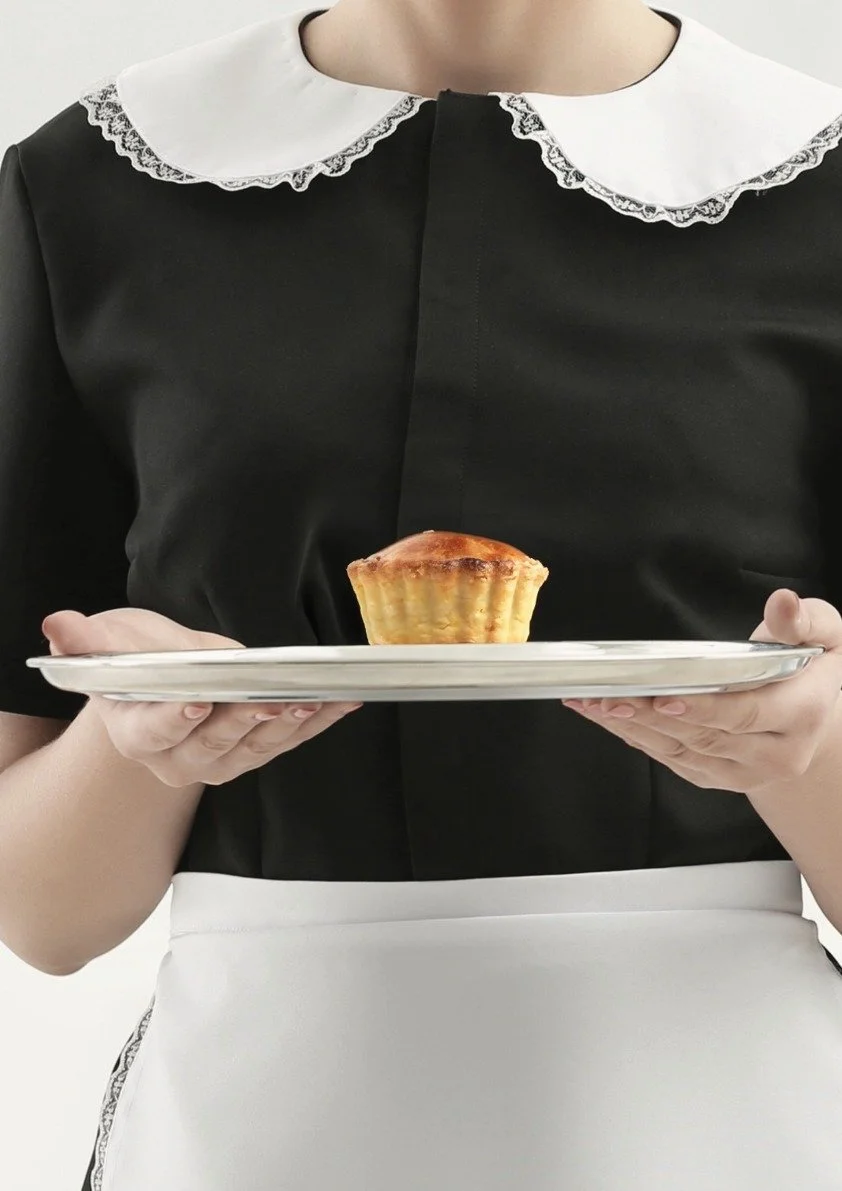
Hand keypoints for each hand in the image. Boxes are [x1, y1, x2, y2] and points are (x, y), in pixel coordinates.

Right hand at [42, 607, 360, 787]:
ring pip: (257, 748)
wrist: (159, 683)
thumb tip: (58, 626)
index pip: (155, 731)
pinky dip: (317, 722)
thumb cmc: (135, 661)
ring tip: (317, 699)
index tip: (198, 701)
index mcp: (137, 733)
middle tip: (275, 697)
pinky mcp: (253, 754)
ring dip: (291, 724)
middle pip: (214, 744)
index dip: (176, 718)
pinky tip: (342, 701)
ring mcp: (218, 762)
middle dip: (246, 720)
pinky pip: (287, 742)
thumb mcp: (111, 642)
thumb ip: (90, 640)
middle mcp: (177, 759)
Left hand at [560, 590, 841, 794]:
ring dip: (632, 728)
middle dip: (650, 715)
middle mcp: (777, 753)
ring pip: (681, 752)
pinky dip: (637, 738)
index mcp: (803, 714)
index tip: (662, 697)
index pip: (745, 714)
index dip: (702, 708)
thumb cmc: (810, 669)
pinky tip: (609, 718)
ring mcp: (746, 772)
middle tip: (607, 695)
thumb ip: (802, 620)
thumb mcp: (823, 635)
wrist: (814, 720)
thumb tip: (783, 602)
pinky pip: (672, 761)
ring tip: (593, 703)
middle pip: (705, 736)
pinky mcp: (719, 779)